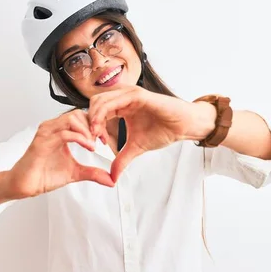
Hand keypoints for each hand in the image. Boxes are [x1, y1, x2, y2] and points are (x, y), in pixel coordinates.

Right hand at [7, 110, 113, 197]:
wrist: (24, 185)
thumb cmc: (44, 175)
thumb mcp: (75, 173)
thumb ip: (92, 173)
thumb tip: (111, 180)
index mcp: (59, 131)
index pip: (81, 118)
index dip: (96, 126)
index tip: (105, 140)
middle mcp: (52, 128)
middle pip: (78, 114)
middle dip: (93, 126)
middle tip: (102, 140)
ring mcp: (46, 133)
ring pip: (71, 119)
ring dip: (87, 130)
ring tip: (94, 144)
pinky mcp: (42, 142)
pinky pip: (63, 133)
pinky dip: (79, 138)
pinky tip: (88, 147)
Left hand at [88, 86, 215, 181]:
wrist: (183, 126)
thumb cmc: (164, 130)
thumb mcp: (136, 148)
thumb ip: (122, 159)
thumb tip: (112, 177)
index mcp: (121, 106)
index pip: (97, 111)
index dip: (91, 126)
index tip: (93, 143)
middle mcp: (123, 97)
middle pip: (94, 104)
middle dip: (88, 122)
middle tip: (89, 139)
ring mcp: (129, 94)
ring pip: (99, 101)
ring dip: (92, 118)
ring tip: (94, 135)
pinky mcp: (136, 95)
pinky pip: (112, 102)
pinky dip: (102, 115)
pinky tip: (100, 129)